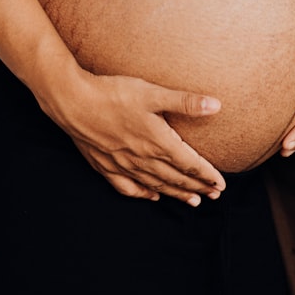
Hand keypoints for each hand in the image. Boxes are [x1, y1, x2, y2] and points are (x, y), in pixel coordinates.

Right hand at [46, 71, 226, 205]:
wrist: (73, 101)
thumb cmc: (113, 94)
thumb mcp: (153, 93)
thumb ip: (185, 102)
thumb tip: (216, 106)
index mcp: (158, 142)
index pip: (190, 164)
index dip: (207, 175)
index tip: (221, 184)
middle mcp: (143, 158)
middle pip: (176, 178)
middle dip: (197, 187)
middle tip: (214, 195)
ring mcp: (123, 165)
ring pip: (155, 185)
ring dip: (176, 194)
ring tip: (193, 202)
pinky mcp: (105, 166)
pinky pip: (128, 187)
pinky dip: (143, 194)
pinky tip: (151, 196)